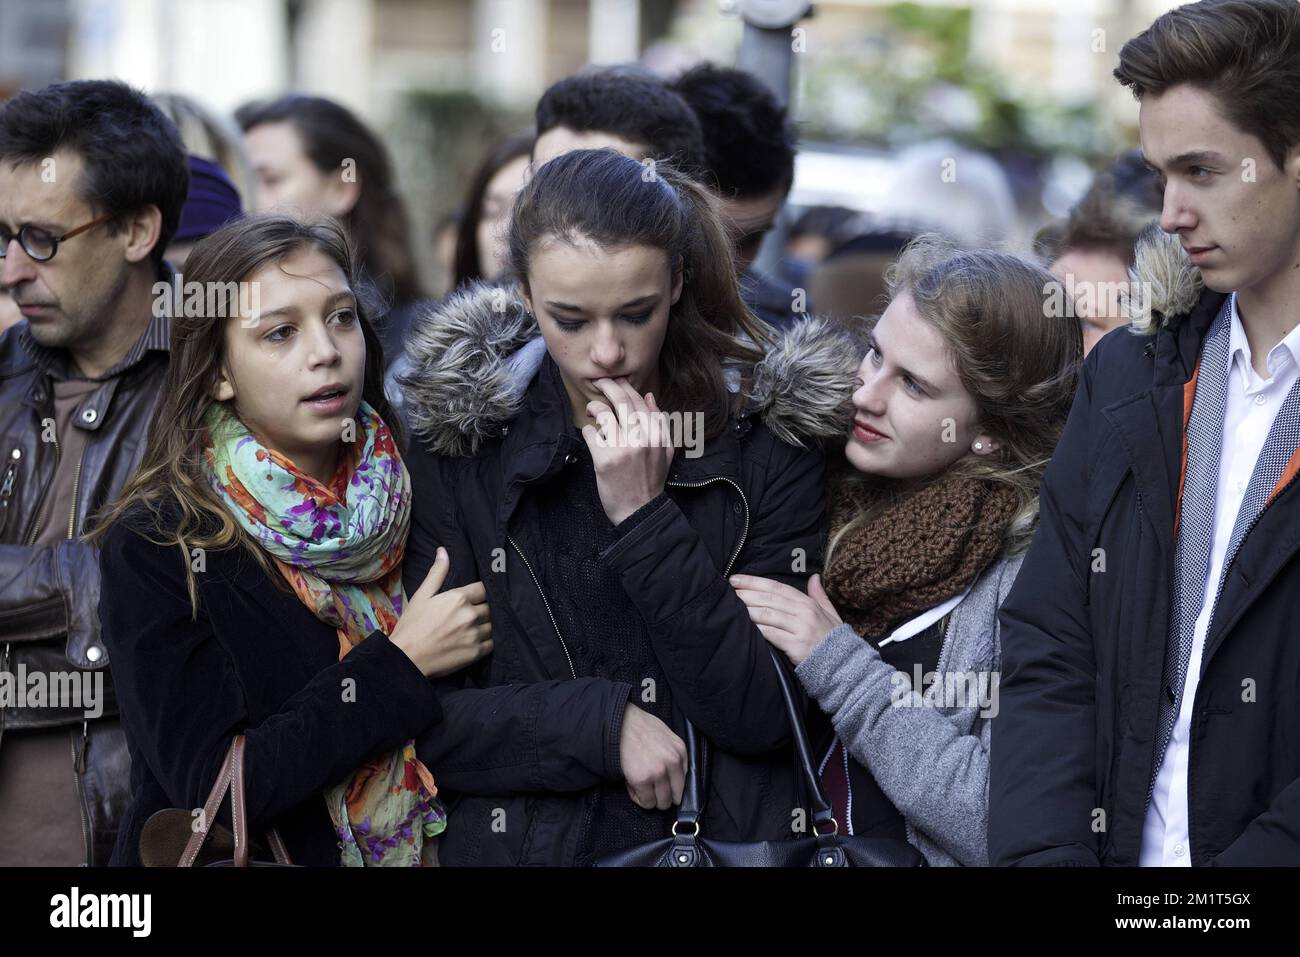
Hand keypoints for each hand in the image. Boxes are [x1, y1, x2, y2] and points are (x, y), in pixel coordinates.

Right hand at [390, 547, 492, 677]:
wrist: (406, 659)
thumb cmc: (411, 626)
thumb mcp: (421, 596)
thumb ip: (436, 573)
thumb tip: (443, 551)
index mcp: (459, 598)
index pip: (484, 588)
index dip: (482, 592)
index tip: (479, 596)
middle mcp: (470, 614)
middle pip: (491, 606)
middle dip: (485, 608)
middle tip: (477, 612)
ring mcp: (475, 634)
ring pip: (494, 624)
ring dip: (488, 624)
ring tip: (479, 626)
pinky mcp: (476, 652)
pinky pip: (493, 643)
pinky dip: (489, 641)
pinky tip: (480, 640)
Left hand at [581, 377, 673, 525]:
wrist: (639, 510)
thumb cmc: (650, 480)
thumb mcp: (664, 450)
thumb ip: (659, 423)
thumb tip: (649, 396)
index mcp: (657, 435)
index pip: (639, 401)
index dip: (625, 387)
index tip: (616, 381)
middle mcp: (641, 439)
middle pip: (621, 401)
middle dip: (607, 386)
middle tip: (599, 382)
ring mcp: (622, 449)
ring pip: (604, 414)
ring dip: (595, 408)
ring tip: (592, 410)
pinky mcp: (604, 460)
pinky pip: (591, 434)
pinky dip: (589, 431)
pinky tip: (592, 435)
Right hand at [618, 702, 686, 810]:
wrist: (619, 723)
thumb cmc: (639, 728)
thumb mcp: (666, 736)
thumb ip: (673, 755)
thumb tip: (673, 778)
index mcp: (680, 751)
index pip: (684, 784)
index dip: (672, 789)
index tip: (664, 789)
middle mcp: (672, 762)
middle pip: (674, 797)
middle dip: (663, 797)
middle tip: (651, 790)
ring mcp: (658, 772)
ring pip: (661, 803)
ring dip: (651, 799)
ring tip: (641, 788)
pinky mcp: (642, 779)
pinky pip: (646, 802)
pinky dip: (639, 799)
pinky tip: (633, 786)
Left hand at [728, 573, 842, 665]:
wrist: (844, 665)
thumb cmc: (833, 639)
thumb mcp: (830, 613)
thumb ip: (819, 595)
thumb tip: (813, 577)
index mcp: (808, 602)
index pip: (776, 587)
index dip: (754, 582)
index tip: (736, 579)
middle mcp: (804, 612)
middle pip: (769, 598)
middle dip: (746, 593)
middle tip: (728, 591)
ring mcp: (800, 628)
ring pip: (768, 614)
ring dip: (747, 609)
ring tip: (731, 606)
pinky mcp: (796, 645)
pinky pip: (772, 634)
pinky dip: (757, 629)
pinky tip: (745, 626)